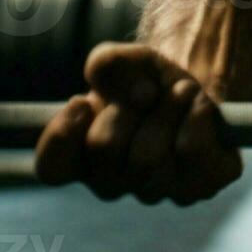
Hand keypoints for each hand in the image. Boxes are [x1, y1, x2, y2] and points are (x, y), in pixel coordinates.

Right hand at [34, 43, 242, 204]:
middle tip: (148, 89)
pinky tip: (199, 105)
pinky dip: (197, 116)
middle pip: (104, 147)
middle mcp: (113, 183)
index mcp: (81, 157)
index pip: (51, 168)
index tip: (81, 100)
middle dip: (128, 105)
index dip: (61, 136)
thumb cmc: (146, 81)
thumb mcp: (121, 60)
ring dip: (168, 108)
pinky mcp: (198, 187)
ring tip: (182, 90)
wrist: (197, 93)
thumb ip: (108, 64)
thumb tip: (140, 95)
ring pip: (149, 156)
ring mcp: (155, 191)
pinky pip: (192, 153)